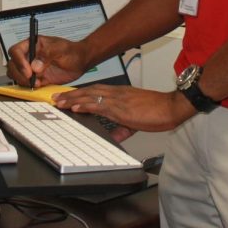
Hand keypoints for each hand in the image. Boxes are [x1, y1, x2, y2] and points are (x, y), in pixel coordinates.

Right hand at [5, 34, 88, 86]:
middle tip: (31, 78)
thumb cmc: (71, 51)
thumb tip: (35, 66)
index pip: (16, 51)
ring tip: (37, 82)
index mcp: (32, 44)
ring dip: (23, 80)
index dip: (18, 61)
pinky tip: (40, 85)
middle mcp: (29, 56)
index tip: (28, 70)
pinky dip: (29, 86)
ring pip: (16, 75)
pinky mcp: (36, 78)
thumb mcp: (60, 49)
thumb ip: (47, 54)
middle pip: (13, 64)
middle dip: (19, 73)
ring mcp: (31, 67)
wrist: (80, 61)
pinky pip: (26, 83)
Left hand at [53, 86, 194, 138]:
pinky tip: (76, 108)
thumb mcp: (137, 121)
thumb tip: (116, 137)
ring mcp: (118, 99)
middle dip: (71, 94)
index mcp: (120, 94)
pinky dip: (86, 105)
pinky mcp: (121, 108)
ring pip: (90, 95)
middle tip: (56, 98)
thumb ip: (124, 129)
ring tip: (60, 102)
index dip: (81, 93)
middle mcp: (117, 93)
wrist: (171, 107)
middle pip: (89, 90)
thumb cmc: (158, 111)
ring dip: (73, 98)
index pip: (96, 91)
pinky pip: (99, 105)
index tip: (69, 97)